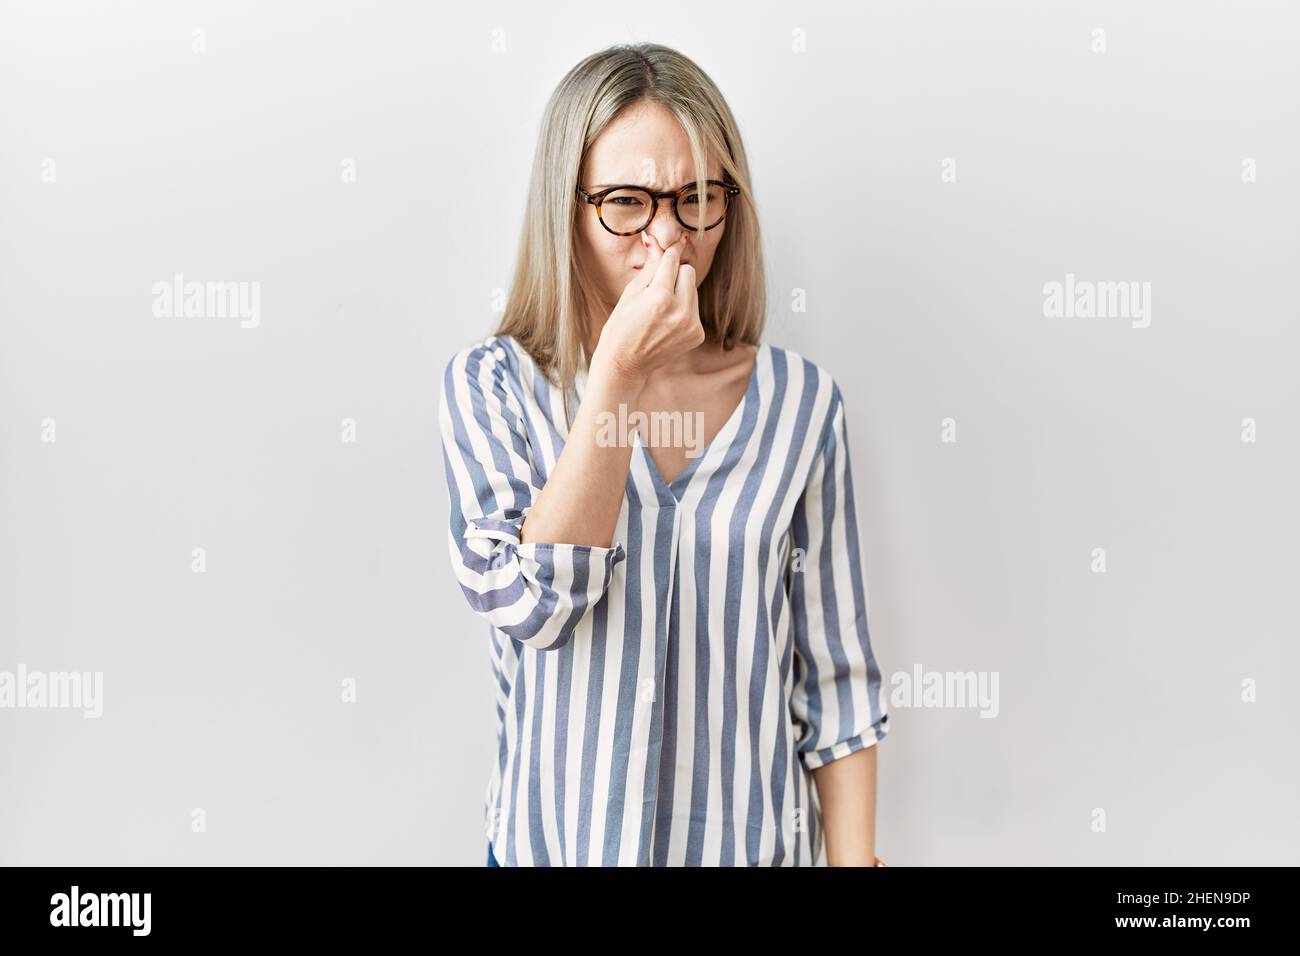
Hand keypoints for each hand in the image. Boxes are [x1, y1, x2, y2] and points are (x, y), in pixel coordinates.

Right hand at [590, 232, 705, 387]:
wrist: (625, 363)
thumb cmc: (621, 325)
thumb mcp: (631, 292)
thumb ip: (650, 267)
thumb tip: (656, 241)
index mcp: (660, 297)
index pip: (672, 261)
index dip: (669, 252)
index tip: (672, 245)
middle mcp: (680, 311)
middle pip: (689, 271)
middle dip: (675, 274)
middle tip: (657, 288)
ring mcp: (691, 325)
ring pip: (693, 289)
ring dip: (680, 292)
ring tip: (660, 309)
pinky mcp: (698, 335)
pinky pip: (695, 309)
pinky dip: (683, 310)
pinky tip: (666, 323)